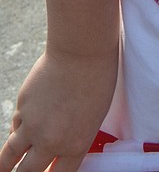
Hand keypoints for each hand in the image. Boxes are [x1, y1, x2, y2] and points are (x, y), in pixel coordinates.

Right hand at [0, 48, 117, 171]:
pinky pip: (16, 125)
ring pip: (10, 155)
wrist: (81, 50)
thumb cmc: (98, 78)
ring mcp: (33, 125)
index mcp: (75, 145)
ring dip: (5, 165)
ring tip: (3, 170)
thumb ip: (75, 136)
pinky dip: (18, 129)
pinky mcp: (22, 106)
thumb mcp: (94, 116)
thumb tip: (58, 148)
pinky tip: (22, 128)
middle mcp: (50, 140)